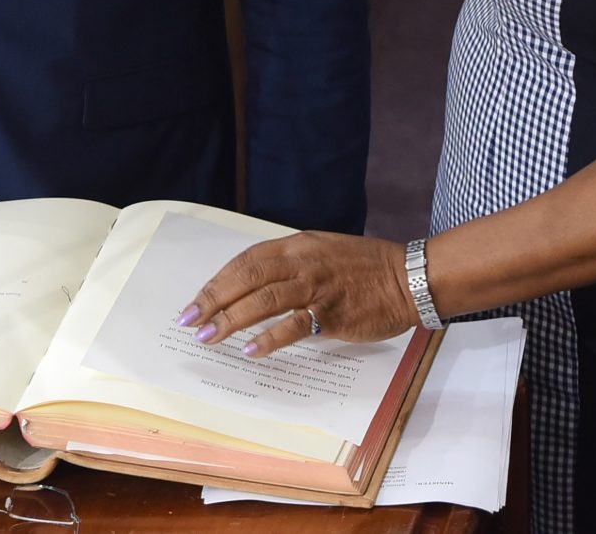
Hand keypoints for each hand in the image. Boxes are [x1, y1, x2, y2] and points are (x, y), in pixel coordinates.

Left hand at [179, 232, 416, 357]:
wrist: (405, 276)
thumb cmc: (362, 266)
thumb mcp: (320, 251)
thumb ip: (289, 264)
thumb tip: (253, 287)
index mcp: (296, 245)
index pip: (246, 260)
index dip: (218, 281)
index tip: (195, 301)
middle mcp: (302, 261)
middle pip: (247, 277)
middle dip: (213, 299)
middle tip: (190, 321)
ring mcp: (316, 287)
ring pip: (264, 299)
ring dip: (231, 319)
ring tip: (208, 336)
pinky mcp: (332, 313)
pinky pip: (294, 326)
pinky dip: (269, 338)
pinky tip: (250, 350)